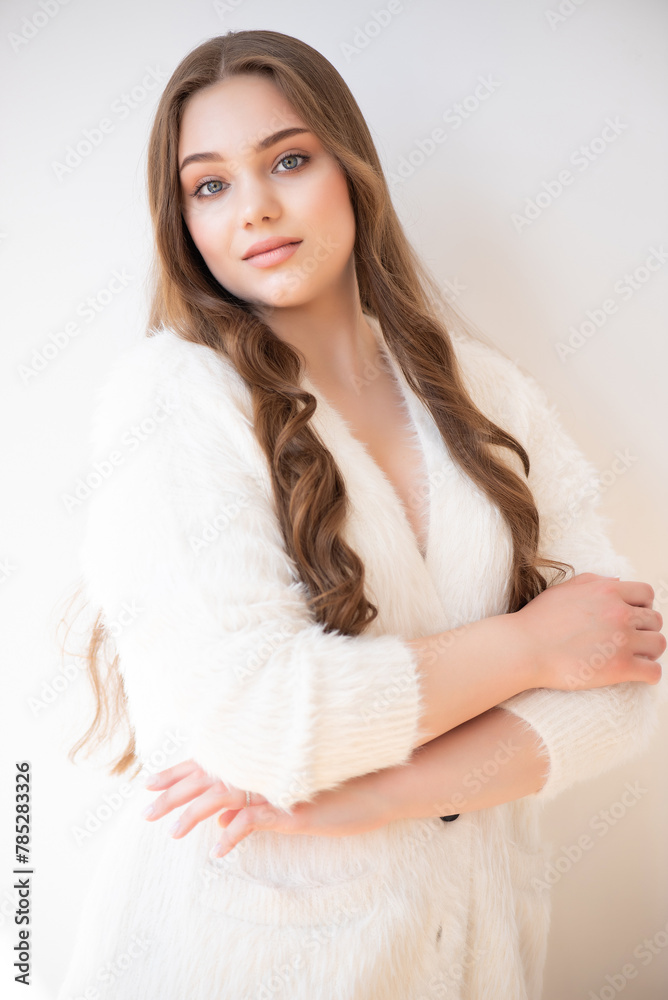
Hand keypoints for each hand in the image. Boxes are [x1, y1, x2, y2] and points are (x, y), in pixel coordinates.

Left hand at [142, 759, 396, 857]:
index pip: (211, 764)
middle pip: (209, 778)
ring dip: (196, 814)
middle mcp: (263, 772)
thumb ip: (252, 805)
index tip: (151, 782)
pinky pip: (256, 818)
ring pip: (225, 796)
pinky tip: (221, 848)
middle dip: (175, 793)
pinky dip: (236, 832)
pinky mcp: (292, 807)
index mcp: (261, 765)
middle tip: (146, 809)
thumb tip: (222, 819)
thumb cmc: (337, 790)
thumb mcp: (289, 799)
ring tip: (174, 833)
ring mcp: (276, 788)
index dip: (179, 771)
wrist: (378, 785)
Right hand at [513, 572, 664, 691]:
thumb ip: (594, 581)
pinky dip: (650, 675)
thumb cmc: (538, 620)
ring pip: (659, 644)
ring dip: (650, 651)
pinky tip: (639, 675)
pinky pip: (653, 672)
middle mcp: (619, 613)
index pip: (646, 594)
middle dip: (645, 629)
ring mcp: (622, 641)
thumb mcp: (564, 589)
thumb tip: (618, 581)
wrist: (524, 648)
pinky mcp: (620, 668)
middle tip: (632, 639)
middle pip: (655, 620)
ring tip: (637, 656)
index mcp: (607, 591)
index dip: (641, 606)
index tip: (632, 617)